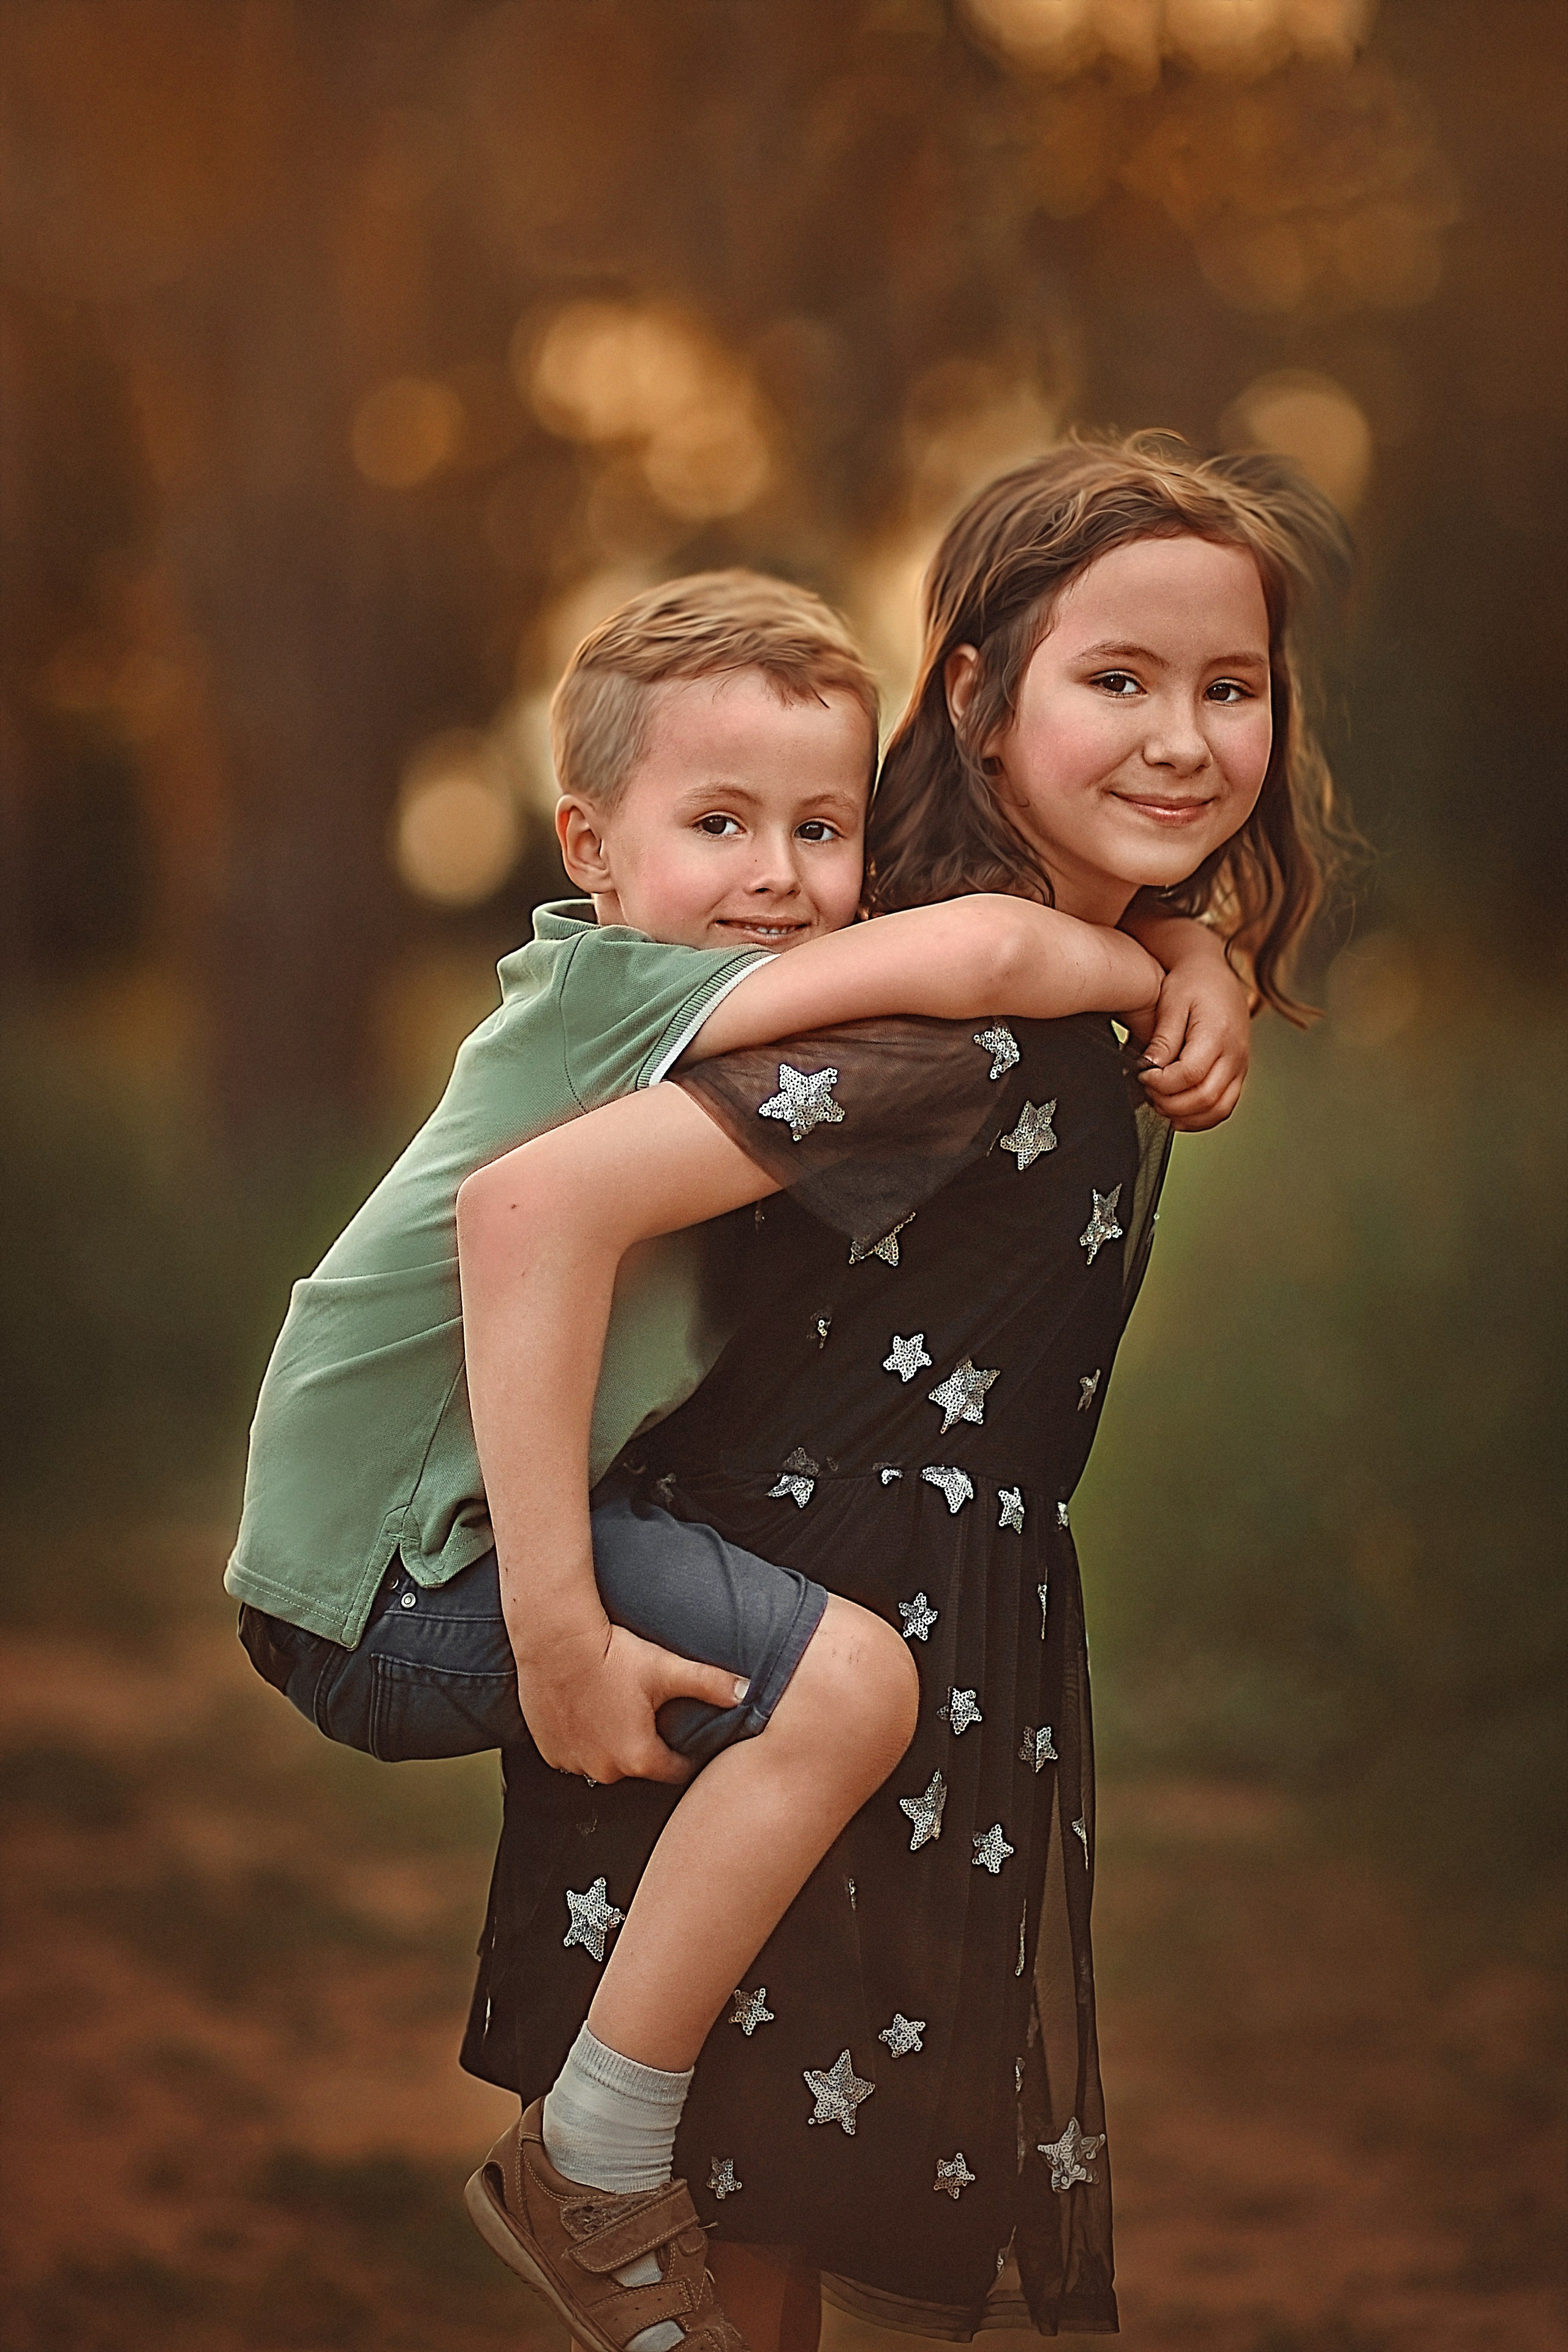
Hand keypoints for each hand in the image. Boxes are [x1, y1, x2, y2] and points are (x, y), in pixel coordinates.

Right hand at [514, 1616, 747, 1786]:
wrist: (555, 1641)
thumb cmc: (609, 1655)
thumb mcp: (666, 1668)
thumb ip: (710, 1683)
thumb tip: (747, 1690)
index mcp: (638, 1757)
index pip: (675, 1770)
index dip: (684, 1753)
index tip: (685, 1737)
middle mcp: (605, 1770)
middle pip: (638, 1766)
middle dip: (645, 1745)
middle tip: (645, 1712)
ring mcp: (574, 1763)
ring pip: (604, 1762)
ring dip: (611, 1744)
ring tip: (616, 1709)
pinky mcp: (550, 1752)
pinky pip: (575, 1756)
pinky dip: (583, 1741)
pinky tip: (589, 1713)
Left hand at [1134, 954, 1250, 1130]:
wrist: (1215, 975)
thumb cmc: (1192, 984)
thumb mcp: (1172, 1002)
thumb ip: (1162, 1038)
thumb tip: (1149, 1068)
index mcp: (1217, 1033)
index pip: (1190, 1074)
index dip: (1161, 1083)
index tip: (1142, 1076)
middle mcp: (1235, 1054)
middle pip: (1205, 1097)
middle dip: (1169, 1102)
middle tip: (1148, 1092)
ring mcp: (1240, 1067)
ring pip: (1218, 1110)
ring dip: (1186, 1116)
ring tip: (1160, 1104)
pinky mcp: (1238, 1075)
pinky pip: (1224, 1107)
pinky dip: (1201, 1118)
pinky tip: (1178, 1113)